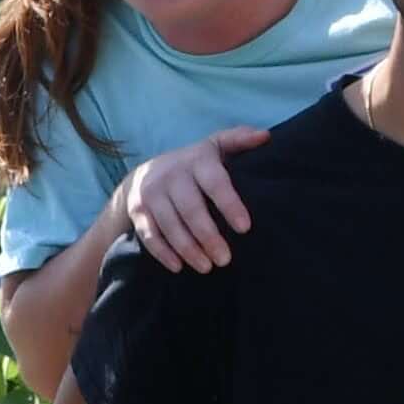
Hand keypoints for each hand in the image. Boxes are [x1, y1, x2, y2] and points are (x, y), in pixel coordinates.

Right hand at [115, 127, 272, 271]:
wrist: (145, 173)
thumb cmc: (193, 166)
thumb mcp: (214, 148)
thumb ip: (239, 140)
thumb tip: (266, 136)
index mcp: (197, 160)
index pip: (215, 182)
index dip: (229, 204)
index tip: (244, 228)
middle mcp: (172, 174)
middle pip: (191, 209)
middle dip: (208, 236)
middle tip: (225, 259)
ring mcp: (151, 192)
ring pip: (170, 225)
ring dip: (188, 249)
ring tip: (207, 267)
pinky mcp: (137, 210)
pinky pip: (149, 234)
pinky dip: (163, 252)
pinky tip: (178, 266)